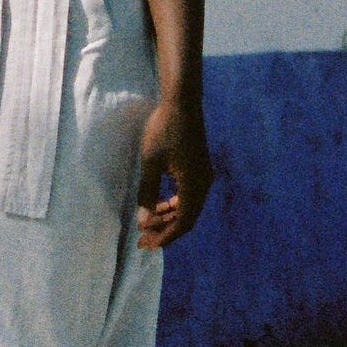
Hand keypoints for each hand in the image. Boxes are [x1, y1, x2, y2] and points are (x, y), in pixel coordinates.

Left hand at [135, 96, 210, 246]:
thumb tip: (143, 222)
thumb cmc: (163, 130)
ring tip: (148, 222)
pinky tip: (159, 203)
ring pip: (188, 206)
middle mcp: (203, 183)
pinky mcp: (199, 167)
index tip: (146, 244)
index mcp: (194, 185)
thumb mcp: (150, 163)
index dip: (164, 236)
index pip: (182, 222)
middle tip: (144, 238)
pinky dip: (175, 203)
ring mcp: (203, 175)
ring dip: (169, 216)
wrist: (181, 102)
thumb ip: (147, 193)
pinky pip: (189, 195)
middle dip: (165, 229)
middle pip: (187, 217)